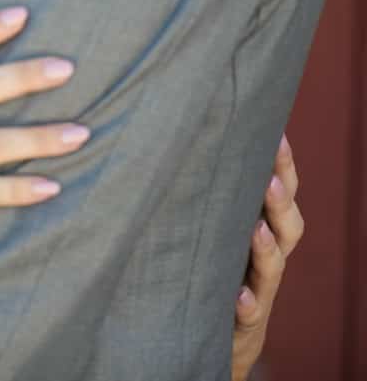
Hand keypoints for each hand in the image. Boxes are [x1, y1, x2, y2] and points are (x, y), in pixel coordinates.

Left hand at [230, 135, 302, 380]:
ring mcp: (259, 289)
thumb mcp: (214, 232)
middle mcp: (268, 257)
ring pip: (273, 268)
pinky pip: (249, 313)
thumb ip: (209, 196)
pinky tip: (239, 296)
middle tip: (270, 178)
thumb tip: (185, 144)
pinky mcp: (243, 322)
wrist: (220, 336)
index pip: (279, 194)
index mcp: (263, 229)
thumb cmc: (214, 270)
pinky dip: (247, 304)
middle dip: (280, 202)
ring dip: (268, 248)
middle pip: (287, 226)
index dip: (283, 167)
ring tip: (257, 230)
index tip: (278, 135)